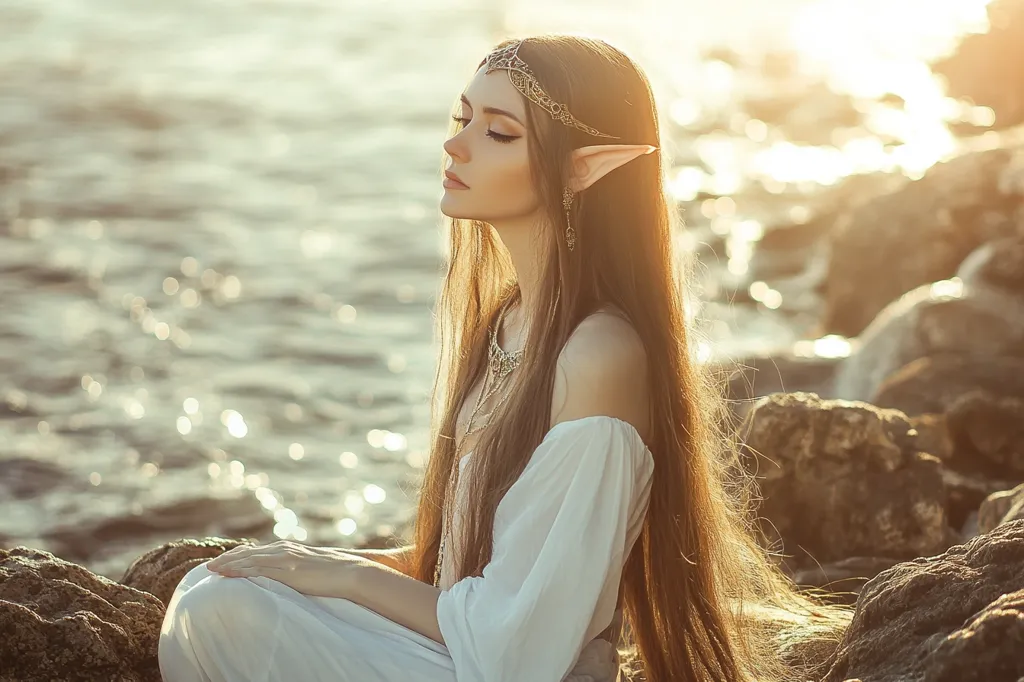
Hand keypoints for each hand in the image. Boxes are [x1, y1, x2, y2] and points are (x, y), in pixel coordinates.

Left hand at [206, 540, 372, 598]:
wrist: (349, 572)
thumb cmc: (333, 573)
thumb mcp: (309, 567)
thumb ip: (294, 568)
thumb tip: (285, 577)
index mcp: (288, 549)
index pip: (256, 551)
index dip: (237, 556)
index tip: (222, 562)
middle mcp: (283, 550)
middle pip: (248, 553)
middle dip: (227, 559)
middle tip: (208, 567)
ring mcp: (284, 559)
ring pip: (249, 560)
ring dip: (228, 564)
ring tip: (211, 570)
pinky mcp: (287, 571)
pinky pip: (257, 570)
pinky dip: (239, 571)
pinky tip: (227, 574)